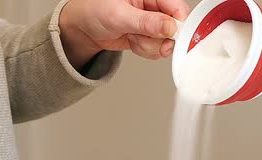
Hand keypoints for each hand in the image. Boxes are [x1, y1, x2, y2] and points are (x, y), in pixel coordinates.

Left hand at [59, 0, 190, 67]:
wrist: (83, 27)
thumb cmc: (94, 10)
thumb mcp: (119, 15)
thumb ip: (146, 22)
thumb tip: (169, 27)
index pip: (178, 8)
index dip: (178, 25)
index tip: (170, 37)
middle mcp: (155, 6)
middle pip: (175, 28)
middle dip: (158, 39)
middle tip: (140, 37)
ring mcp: (153, 23)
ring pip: (165, 42)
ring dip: (147, 45)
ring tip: (130, 35)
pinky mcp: (148, 36)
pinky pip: (156, 49)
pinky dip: (144, 50)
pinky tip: (132, 40)